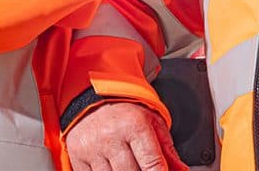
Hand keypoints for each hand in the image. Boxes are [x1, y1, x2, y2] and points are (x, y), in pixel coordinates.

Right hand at [66, 101, 187, 170]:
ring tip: (126, 163)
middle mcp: (112, 136)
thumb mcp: (151, 120)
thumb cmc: (125, 110)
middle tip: (141, 166)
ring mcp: (92, 148)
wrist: (92, 96)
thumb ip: (167, 148)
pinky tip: (110, 166)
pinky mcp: (77, 157)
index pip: (152, 165)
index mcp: (134, 124)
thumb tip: (180, 170)